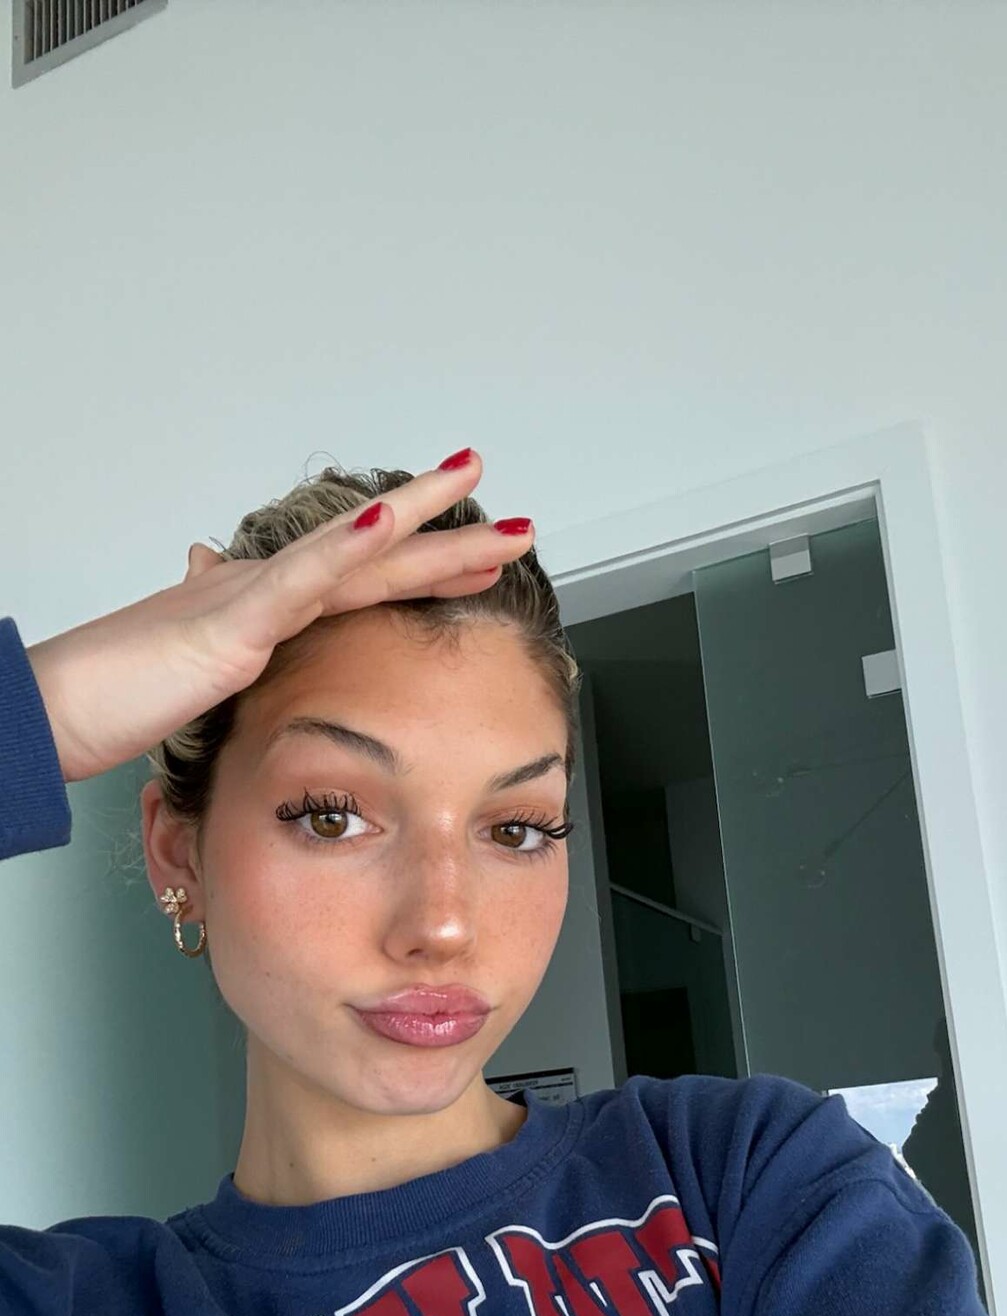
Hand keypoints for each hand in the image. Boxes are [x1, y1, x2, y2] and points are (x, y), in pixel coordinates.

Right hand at [27, 451, 532, 781]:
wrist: (55, 709)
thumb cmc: (113, 692)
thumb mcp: (186, 664)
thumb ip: (214, 624)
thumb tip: (213, 573)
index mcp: (265, 609)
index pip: (363, 581)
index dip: (425, 564)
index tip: (483, 554)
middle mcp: (265, 591)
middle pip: (376, 556)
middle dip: (450, 535)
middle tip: (517, 517)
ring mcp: (250, 601)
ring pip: (351, 549)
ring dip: (417, 516)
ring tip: (471, 481)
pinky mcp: (229, 624)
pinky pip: (297, 581)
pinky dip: (345, 548)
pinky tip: (386, 521)